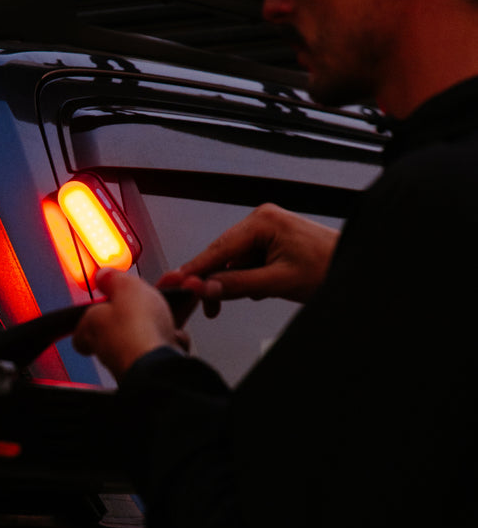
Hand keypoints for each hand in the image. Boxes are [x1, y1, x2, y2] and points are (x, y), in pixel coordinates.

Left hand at [72, 268, 192, 379]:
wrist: (158, 366)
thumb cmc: (136, 330)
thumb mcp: (125, 286)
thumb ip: (114, 279)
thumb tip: (103, 276)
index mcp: (92, 324)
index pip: (87, 320)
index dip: (101, 307)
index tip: (112, 296)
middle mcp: (107, 345)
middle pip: (126, 321)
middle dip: (149, 303)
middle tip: (163, 290)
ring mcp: (130, 359)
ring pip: (150, 333)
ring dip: (169, 315)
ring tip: (182, 301)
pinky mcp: (152, 370)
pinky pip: (164, 350)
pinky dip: (174, 341)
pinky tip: (177, 335)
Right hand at [158, 203, 338, 316]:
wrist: (354, 263)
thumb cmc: (327, 266)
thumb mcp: (278, 282)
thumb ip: (238, 284)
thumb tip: (206, 288)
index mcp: (262, 221)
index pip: (218, 248)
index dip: (194, 269)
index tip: (173, 282)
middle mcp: (261, 219)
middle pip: (223, 254)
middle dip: (218, 281)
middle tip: (210, 307)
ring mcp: (267, 229)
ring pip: (235, 261)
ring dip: (238, 282)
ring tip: (257, 295)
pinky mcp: (272, 240)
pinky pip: (248, 261)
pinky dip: (250, 278)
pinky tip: (262, 288)